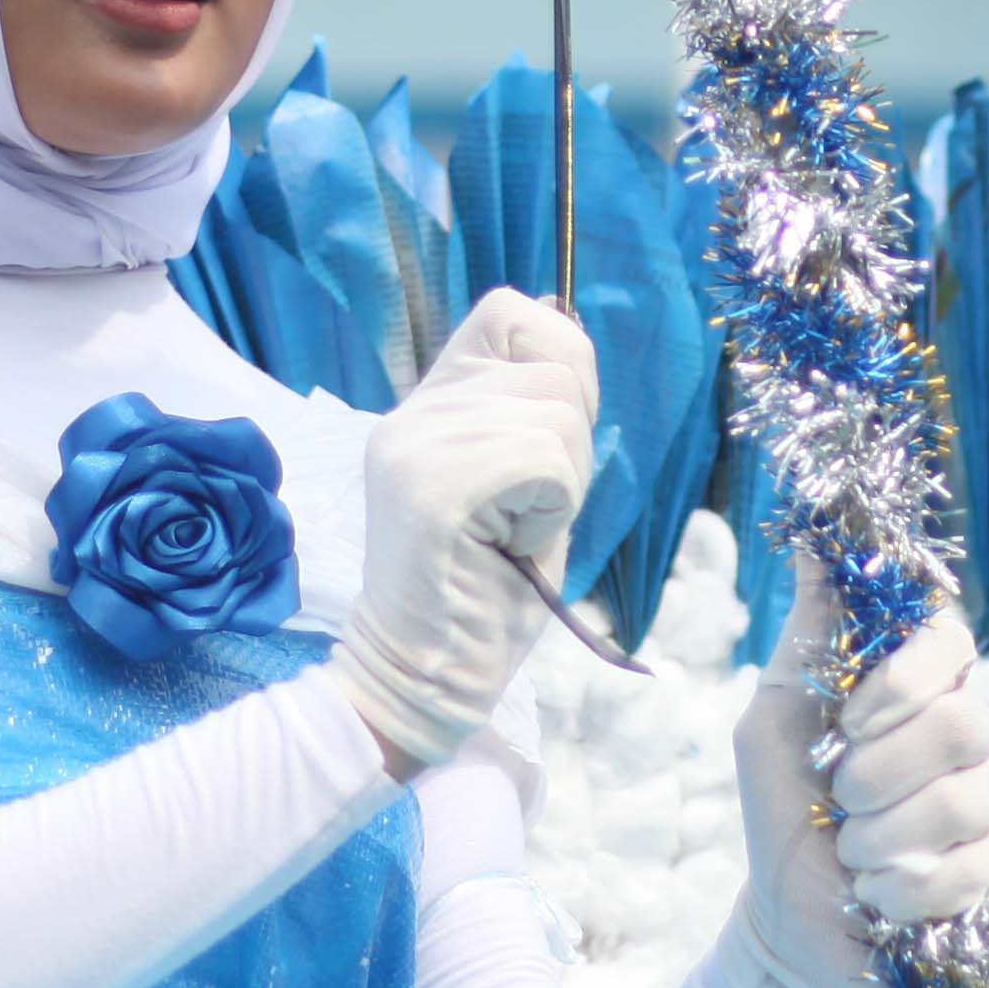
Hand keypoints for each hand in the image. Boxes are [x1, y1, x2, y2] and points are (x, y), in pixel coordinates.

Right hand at [330, 290, 598, 766]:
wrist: (426, 676)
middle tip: (528, 510)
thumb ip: (531, 412)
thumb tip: (568, 331)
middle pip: (555, 368)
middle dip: (573, 445)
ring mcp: (416, 444)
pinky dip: (551, 509)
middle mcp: (415, 411)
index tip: (555, 438)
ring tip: (514, 531)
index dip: (563, 359)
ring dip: (563, 486)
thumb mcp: (518, 483)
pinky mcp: (431, 486)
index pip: (511, 312)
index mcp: (431, 403)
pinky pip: (544, 461)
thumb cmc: (485, 590)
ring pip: (557, 416)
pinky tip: (510, 544)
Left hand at [732, 565, 988, 987]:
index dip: (906, 677)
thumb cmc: (785, 819)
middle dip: (880, 774)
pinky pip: (981, 866)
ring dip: (885, 839)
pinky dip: (911, 889)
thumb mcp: (774, 724)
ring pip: (969, 798)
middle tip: (840, 804)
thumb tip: (813, 541)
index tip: (849, 722)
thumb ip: (807, 641)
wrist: (792, 934)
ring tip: (856, 857)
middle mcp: (974, 735)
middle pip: (965, 722)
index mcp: (919, 690)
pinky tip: (885, 899)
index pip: (950, 638)